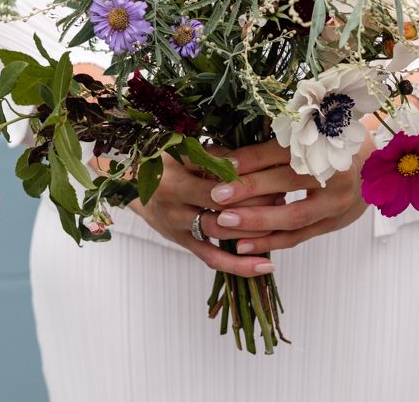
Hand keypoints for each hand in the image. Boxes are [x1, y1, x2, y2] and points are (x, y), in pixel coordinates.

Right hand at [128, 152, 281, 276]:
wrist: (136, 189)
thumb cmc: (170, 163)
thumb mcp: (186, 152)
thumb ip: (216, 156)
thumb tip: (255, 159)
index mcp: (175, 171)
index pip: (214, 175)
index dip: (244, 177)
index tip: (272, 173)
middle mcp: (174, 200)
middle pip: (220, 205)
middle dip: (254, 202)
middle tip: (282, 197)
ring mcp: (178, 225)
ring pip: (220, 231)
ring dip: (252, 229)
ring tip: (280, 224)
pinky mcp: (184, 243)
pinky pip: (213, 258)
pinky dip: (240, 265)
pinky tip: (266, 266)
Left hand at [208, 135, 373, 253]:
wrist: (370, 167)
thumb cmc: (326, 146)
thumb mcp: (305, 138)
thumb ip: (268, 146)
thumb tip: (220, 151)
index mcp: (322, 143)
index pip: (280, 152)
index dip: (249, 159)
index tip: (220, 166)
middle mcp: (331, 173)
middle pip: (286, 182)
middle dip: (249, 189)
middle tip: (216, 196)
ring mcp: (334, 202)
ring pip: (292, 216)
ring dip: (255, 221)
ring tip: (223, 223)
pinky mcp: (332, 223)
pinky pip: (297, 236)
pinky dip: (269, 242)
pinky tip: (242, 246)